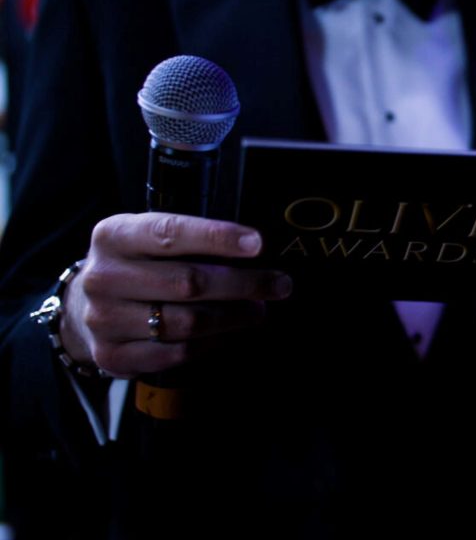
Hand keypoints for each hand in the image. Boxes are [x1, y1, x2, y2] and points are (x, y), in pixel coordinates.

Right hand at [60, 212, 291, 377]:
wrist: (82, 306)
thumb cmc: (135, 264)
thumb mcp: (147, 238)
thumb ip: (188, 240)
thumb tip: (255, 248)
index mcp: (113, 235)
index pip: (170, 233)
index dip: (217, 238)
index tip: (258, 243)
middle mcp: (104, 277)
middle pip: (187, 282)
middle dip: (243, 284)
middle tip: (279, 284)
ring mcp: (104, 319)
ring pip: (187, 322)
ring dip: (234, 317)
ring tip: (260, 310)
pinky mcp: (113, 355)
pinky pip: (178, 353)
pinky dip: (213, 343)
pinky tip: (231, 333)